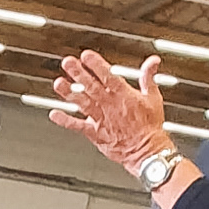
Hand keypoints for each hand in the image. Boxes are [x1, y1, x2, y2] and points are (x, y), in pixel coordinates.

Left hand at [50, 51, 171, 174]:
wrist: (148, 153)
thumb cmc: (151, 127)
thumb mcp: (153, 98)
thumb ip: (149, 77)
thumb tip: (152, 61)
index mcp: (124, 96)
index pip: (108, 76)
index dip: (96, 65)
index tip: (86, 55)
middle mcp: (110, 106)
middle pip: (91, 87)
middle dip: (79, 73)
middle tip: (67, 62)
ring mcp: (101, 119)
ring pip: (83, 103)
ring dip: (69, 93)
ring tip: (59, 83)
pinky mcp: (96, 134)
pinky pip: (78, 126)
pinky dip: (65, 121)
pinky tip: (54, 114)